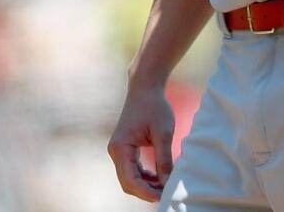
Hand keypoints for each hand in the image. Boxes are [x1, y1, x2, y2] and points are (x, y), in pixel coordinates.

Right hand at [107, 84, 175, 201]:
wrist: (145, 87)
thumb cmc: (155, 106)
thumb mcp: (164, 133)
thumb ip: (164, 159)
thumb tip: (168, 182)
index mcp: (121, 148)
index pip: (130, 180)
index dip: (146, 192)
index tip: (163, 197)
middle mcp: (116, 151)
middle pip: (128, 182)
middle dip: (146, 191)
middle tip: (166, 194)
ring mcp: (119, 150)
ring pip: (130, 178)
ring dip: (146, 185)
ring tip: (165, 187)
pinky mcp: (125, 148)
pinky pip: (132, 169)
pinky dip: (145, 176)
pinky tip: (160, 177)